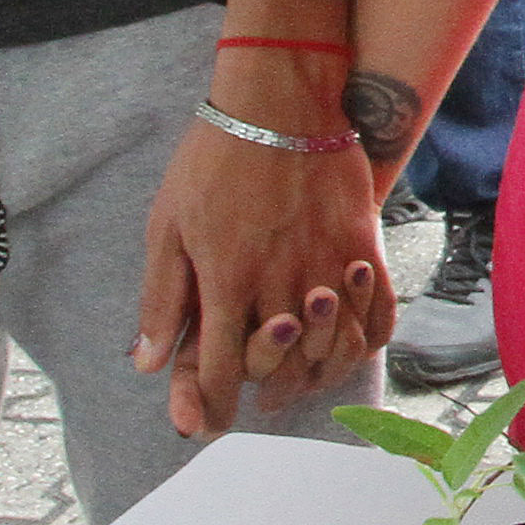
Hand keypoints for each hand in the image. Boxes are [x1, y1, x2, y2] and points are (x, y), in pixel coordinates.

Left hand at [133, 118, 385, 437]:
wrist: (280, 100)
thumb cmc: (213, 160)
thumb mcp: (168, 227)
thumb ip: (161, 299)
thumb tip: (146, 364)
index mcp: (226, 281)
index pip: (220, 369)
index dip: (211, 407)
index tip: (208, 423)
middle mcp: (281, 283)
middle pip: (280, 369)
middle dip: (265, 396)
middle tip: (259, 404)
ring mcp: (328, 267)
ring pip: (333, 350)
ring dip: (317, 375)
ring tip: (303, 382)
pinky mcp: (363, 246)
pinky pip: (378, 314)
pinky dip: (366, 341)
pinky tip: (349, 345)